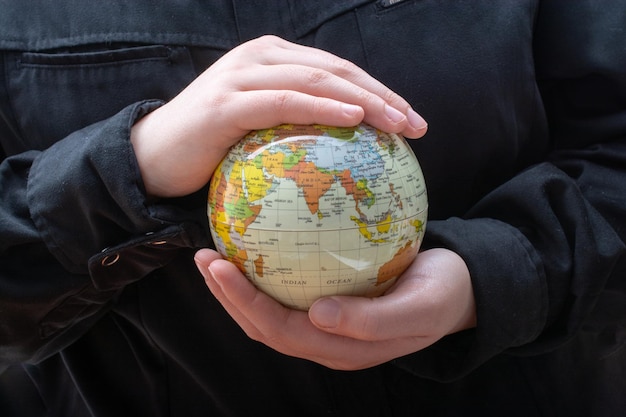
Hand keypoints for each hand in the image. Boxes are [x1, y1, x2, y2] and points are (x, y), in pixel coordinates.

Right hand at [131, 35, 426, 197]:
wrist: (152, 158)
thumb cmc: (211, 150)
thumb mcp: (262, 131)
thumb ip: (297, 125)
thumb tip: (345, 150)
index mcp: (275, 59)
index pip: (338, 71)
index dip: (380, 92)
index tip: (411, 122)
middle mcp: (262, 56)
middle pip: (337, 70)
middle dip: (384, 96)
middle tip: (417, 125)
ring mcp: (244, 74)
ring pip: (318, 79)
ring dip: (365, 100)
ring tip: (399, 124)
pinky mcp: (229, 101)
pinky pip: (285, 100)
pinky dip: (323, 106)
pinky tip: (354, 117)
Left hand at [194, 248, 475, 369]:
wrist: (460, 289)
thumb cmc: (443, 296)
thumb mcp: (419, 308)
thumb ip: (373, 321)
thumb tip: (319, 315)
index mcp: (341, 347)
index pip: (279, 330)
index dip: (244, 303)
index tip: (220, 265)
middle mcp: (326, 339)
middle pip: (264, 323)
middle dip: (228, 295)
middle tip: (205, 256)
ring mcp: (327, 322)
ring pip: (271, 308)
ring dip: (239, 285)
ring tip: (215, 251)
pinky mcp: (332, 301)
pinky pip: (290, 287)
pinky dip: (266, 270)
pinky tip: (257, 241)